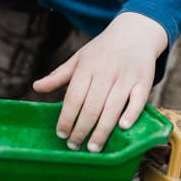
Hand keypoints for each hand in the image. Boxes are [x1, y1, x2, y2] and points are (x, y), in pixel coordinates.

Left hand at [32, 11, 168, 153]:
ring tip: (93, 148)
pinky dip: (131, 115)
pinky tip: (122, 128)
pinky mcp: (144, 81)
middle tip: (74, 146)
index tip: (61, 134)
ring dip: (102, 131)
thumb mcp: (79, 58)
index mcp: (87, 66)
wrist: (135, 32)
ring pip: (112, 108)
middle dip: (81, 129)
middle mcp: (106, 72)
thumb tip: (36, 87)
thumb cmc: (102, 50)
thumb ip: (59, 75)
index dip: (66, 118)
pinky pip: (137, 101)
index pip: (74, 97)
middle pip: (92, 106)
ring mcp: (126, 77)